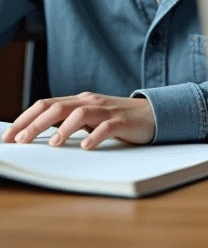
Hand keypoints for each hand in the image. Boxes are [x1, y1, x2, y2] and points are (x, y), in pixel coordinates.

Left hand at [1, 93, 155, 150]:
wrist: (151, 114)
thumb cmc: (115, 119)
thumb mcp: (88, 118)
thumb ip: (67, 122)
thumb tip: (34, 135)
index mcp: (79, 100)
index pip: (46, 104)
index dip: (25, 118)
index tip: (8, 136)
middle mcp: (91, 102)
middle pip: (58, 107)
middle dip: (36, 124)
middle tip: (21, 141)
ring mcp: (107, 110)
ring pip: (80, 113)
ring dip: (64, 128)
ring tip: (53, 144)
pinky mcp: (122, 121)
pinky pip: (107, 127)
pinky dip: (95, 136)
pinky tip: (86, 147)